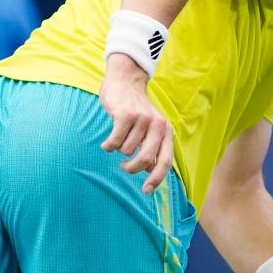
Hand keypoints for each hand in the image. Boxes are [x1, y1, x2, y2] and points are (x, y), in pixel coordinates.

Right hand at [99, 54, 173, 194]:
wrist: (125, 81)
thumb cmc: (135, 109)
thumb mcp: (149, 128)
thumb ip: (152, 147)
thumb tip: (148, 173)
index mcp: (165, 131)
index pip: (165, 161)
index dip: (156, 179)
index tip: (146, 191)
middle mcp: (157, 125)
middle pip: (145, 159)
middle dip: (132, 168)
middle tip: (124, 167)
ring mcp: (141, 119)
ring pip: (126, 150)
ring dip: (118, 148)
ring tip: (118, 136)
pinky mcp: (125, 115)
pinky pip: (114, 142)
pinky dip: (108, 145)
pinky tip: (107, 142)